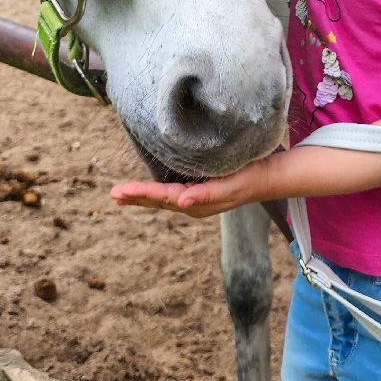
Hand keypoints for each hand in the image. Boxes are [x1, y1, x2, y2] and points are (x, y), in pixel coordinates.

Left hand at [111, 166, 263, 218]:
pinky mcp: (200, 189)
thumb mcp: (229, 186)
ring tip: (122, 194)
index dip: (141, 193)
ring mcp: (196, 198)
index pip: (163, 197)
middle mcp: (193, 203)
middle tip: (113, 194)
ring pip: (163, 198)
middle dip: (136, 197)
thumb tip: (182, 202)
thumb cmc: (249, 178)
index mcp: (197, 203)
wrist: (267, 177)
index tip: (121, 191)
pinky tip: (149, 189)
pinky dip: (156, 191)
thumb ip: (206, 194)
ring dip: (142, 195)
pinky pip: (171, 193)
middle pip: (159, 200)